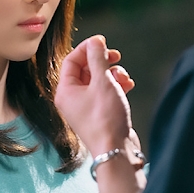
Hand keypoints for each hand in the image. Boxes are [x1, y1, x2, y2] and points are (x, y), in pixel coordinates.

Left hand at [56, 35, 134, 155]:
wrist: (116, 151)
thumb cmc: (106, 117)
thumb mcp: (102, 81)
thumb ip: (98, 58)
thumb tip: (95, 41)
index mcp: (65, 91)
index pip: (71, 59)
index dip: (87, 48)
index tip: (103, 42)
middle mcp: (72, 99)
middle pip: (85, 69)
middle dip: (102, 61)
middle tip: (116, 56)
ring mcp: (85, 107)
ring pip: (98, 80)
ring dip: (112, 74)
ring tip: (124, 77)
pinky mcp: (99, 114)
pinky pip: (105, 92)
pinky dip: (116, 86)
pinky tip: (128, 85)